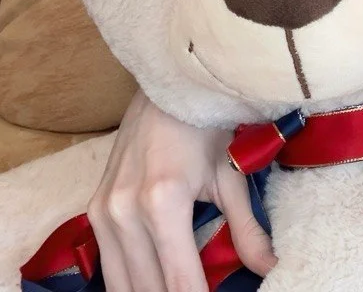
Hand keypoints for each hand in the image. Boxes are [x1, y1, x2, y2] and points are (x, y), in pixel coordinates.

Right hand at [86, 89, 276, 291]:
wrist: (165, 90)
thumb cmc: (205, 127)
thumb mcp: (232, 176)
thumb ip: (247, 228)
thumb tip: (269, 267)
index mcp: (162, 203)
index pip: (179, 280)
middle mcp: (124, 212)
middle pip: (148, 288)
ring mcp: (102, 212)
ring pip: (121, 284)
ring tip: (179, 291)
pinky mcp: (92, 211)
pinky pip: (107, 264)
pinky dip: (129, 282)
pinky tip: (152, 283)